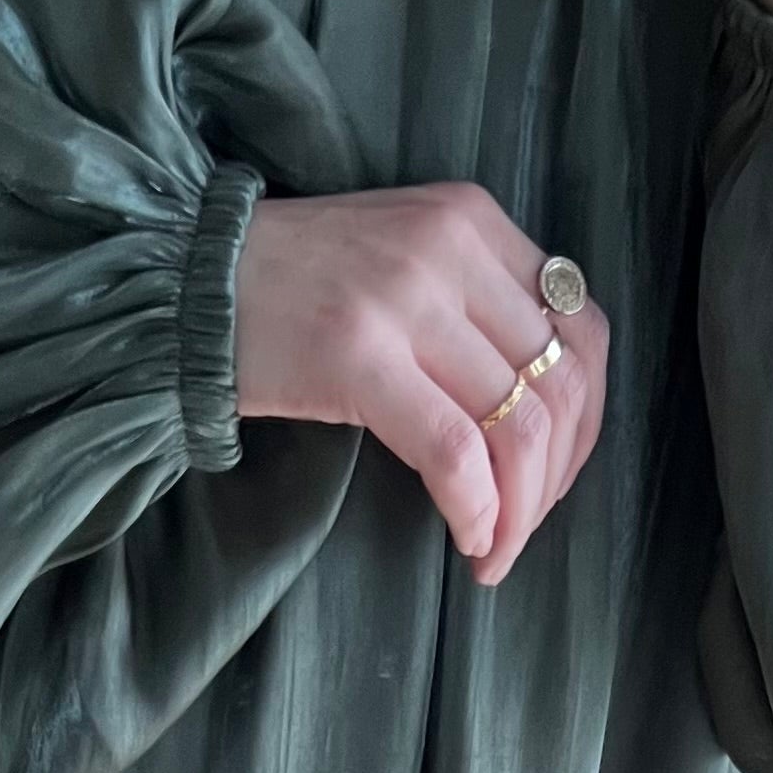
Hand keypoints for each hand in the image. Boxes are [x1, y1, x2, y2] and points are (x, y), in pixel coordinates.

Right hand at [234, 183, 609, 586]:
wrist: (187, 283)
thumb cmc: (294, 292)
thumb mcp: (405, 267)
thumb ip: (476, 313)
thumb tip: (539, 420)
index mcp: (473, 222)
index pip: (583, 331)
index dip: (585, 424)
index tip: (554, 480)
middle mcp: (453, 248)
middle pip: (559, 385)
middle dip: (552, 483)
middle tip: (519, 535)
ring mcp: (406, 296)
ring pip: (517, 424)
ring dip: (519, 510)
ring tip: (494, 551)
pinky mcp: (360, 352)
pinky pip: (455, 450)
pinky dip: (476, 509)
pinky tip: (468, 539)